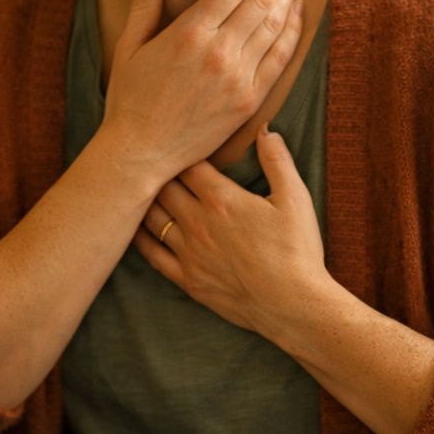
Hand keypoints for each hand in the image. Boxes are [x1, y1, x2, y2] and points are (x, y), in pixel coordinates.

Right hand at [99, 0, 303, 186]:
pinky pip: (280, 57)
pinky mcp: (249, 100)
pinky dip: (292, 29)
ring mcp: (238, 78)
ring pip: (274, 23)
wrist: (141, 152)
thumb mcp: (129, 48)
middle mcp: (218, 53)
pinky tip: (297, 9)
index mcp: (188, 34)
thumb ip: (144, 5)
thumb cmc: (129, 99)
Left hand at [134, 126, 328, 335]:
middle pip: (162, 188)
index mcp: (221, 199)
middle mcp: (197, 223)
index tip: (176, 144)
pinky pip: (153, 255)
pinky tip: (136, 230)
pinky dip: (141, 239)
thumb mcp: (295, 199)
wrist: (292, 304)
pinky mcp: (187, 279)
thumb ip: (277, 161)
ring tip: (137, 189)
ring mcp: (188, 252)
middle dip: (157, 172)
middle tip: (152, 162)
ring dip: (144, 202)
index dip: (179, 151)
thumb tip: (263, 129)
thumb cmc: (297, 251)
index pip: (186, 165)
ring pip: (151, 219)